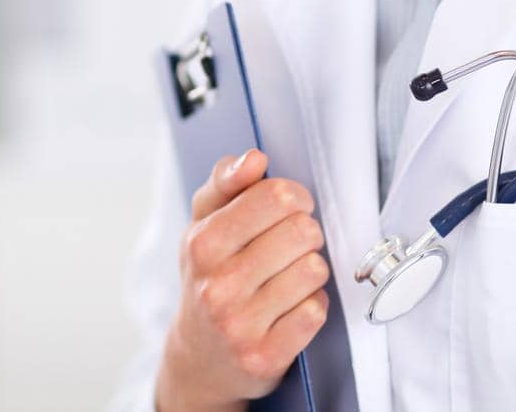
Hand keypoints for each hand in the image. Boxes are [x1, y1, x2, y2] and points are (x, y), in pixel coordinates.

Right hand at [153, 148, 330, 411]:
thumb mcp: (203, 223)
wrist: (200, 357)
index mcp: (202, 243)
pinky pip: (316, 312)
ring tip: (290, 276)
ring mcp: (239, 325)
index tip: (291, 207)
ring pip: (314, 271)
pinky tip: (292, 308)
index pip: (276, 196)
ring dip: (310, 270)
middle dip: (305, 233)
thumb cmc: (208, 276)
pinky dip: (312, 306)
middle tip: (291, 245)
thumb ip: (226, 181)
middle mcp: (217, 285)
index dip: (295, 197)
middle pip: (302, 231)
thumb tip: (255, 159)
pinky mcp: (263, 357)